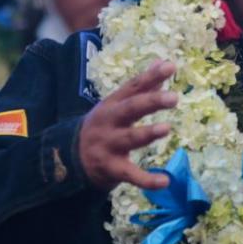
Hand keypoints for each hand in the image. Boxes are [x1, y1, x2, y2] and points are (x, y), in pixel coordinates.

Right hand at [78, 60, 177, 190]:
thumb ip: (142, 86)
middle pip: (130, 109)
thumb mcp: (117, 105)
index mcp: (113, 104)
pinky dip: (147, 179)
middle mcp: (109, 122)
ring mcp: (108, 145)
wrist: (69, 159)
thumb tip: (163, 62)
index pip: (133, 86)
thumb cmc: (104, 127)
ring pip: (129, 139)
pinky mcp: (111, 169)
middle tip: (173, 97)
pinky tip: (165, 181)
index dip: (151, 76)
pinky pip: (130, 175)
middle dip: (150, 102)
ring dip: (147, 134)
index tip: (170, 66)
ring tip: (167, 128)